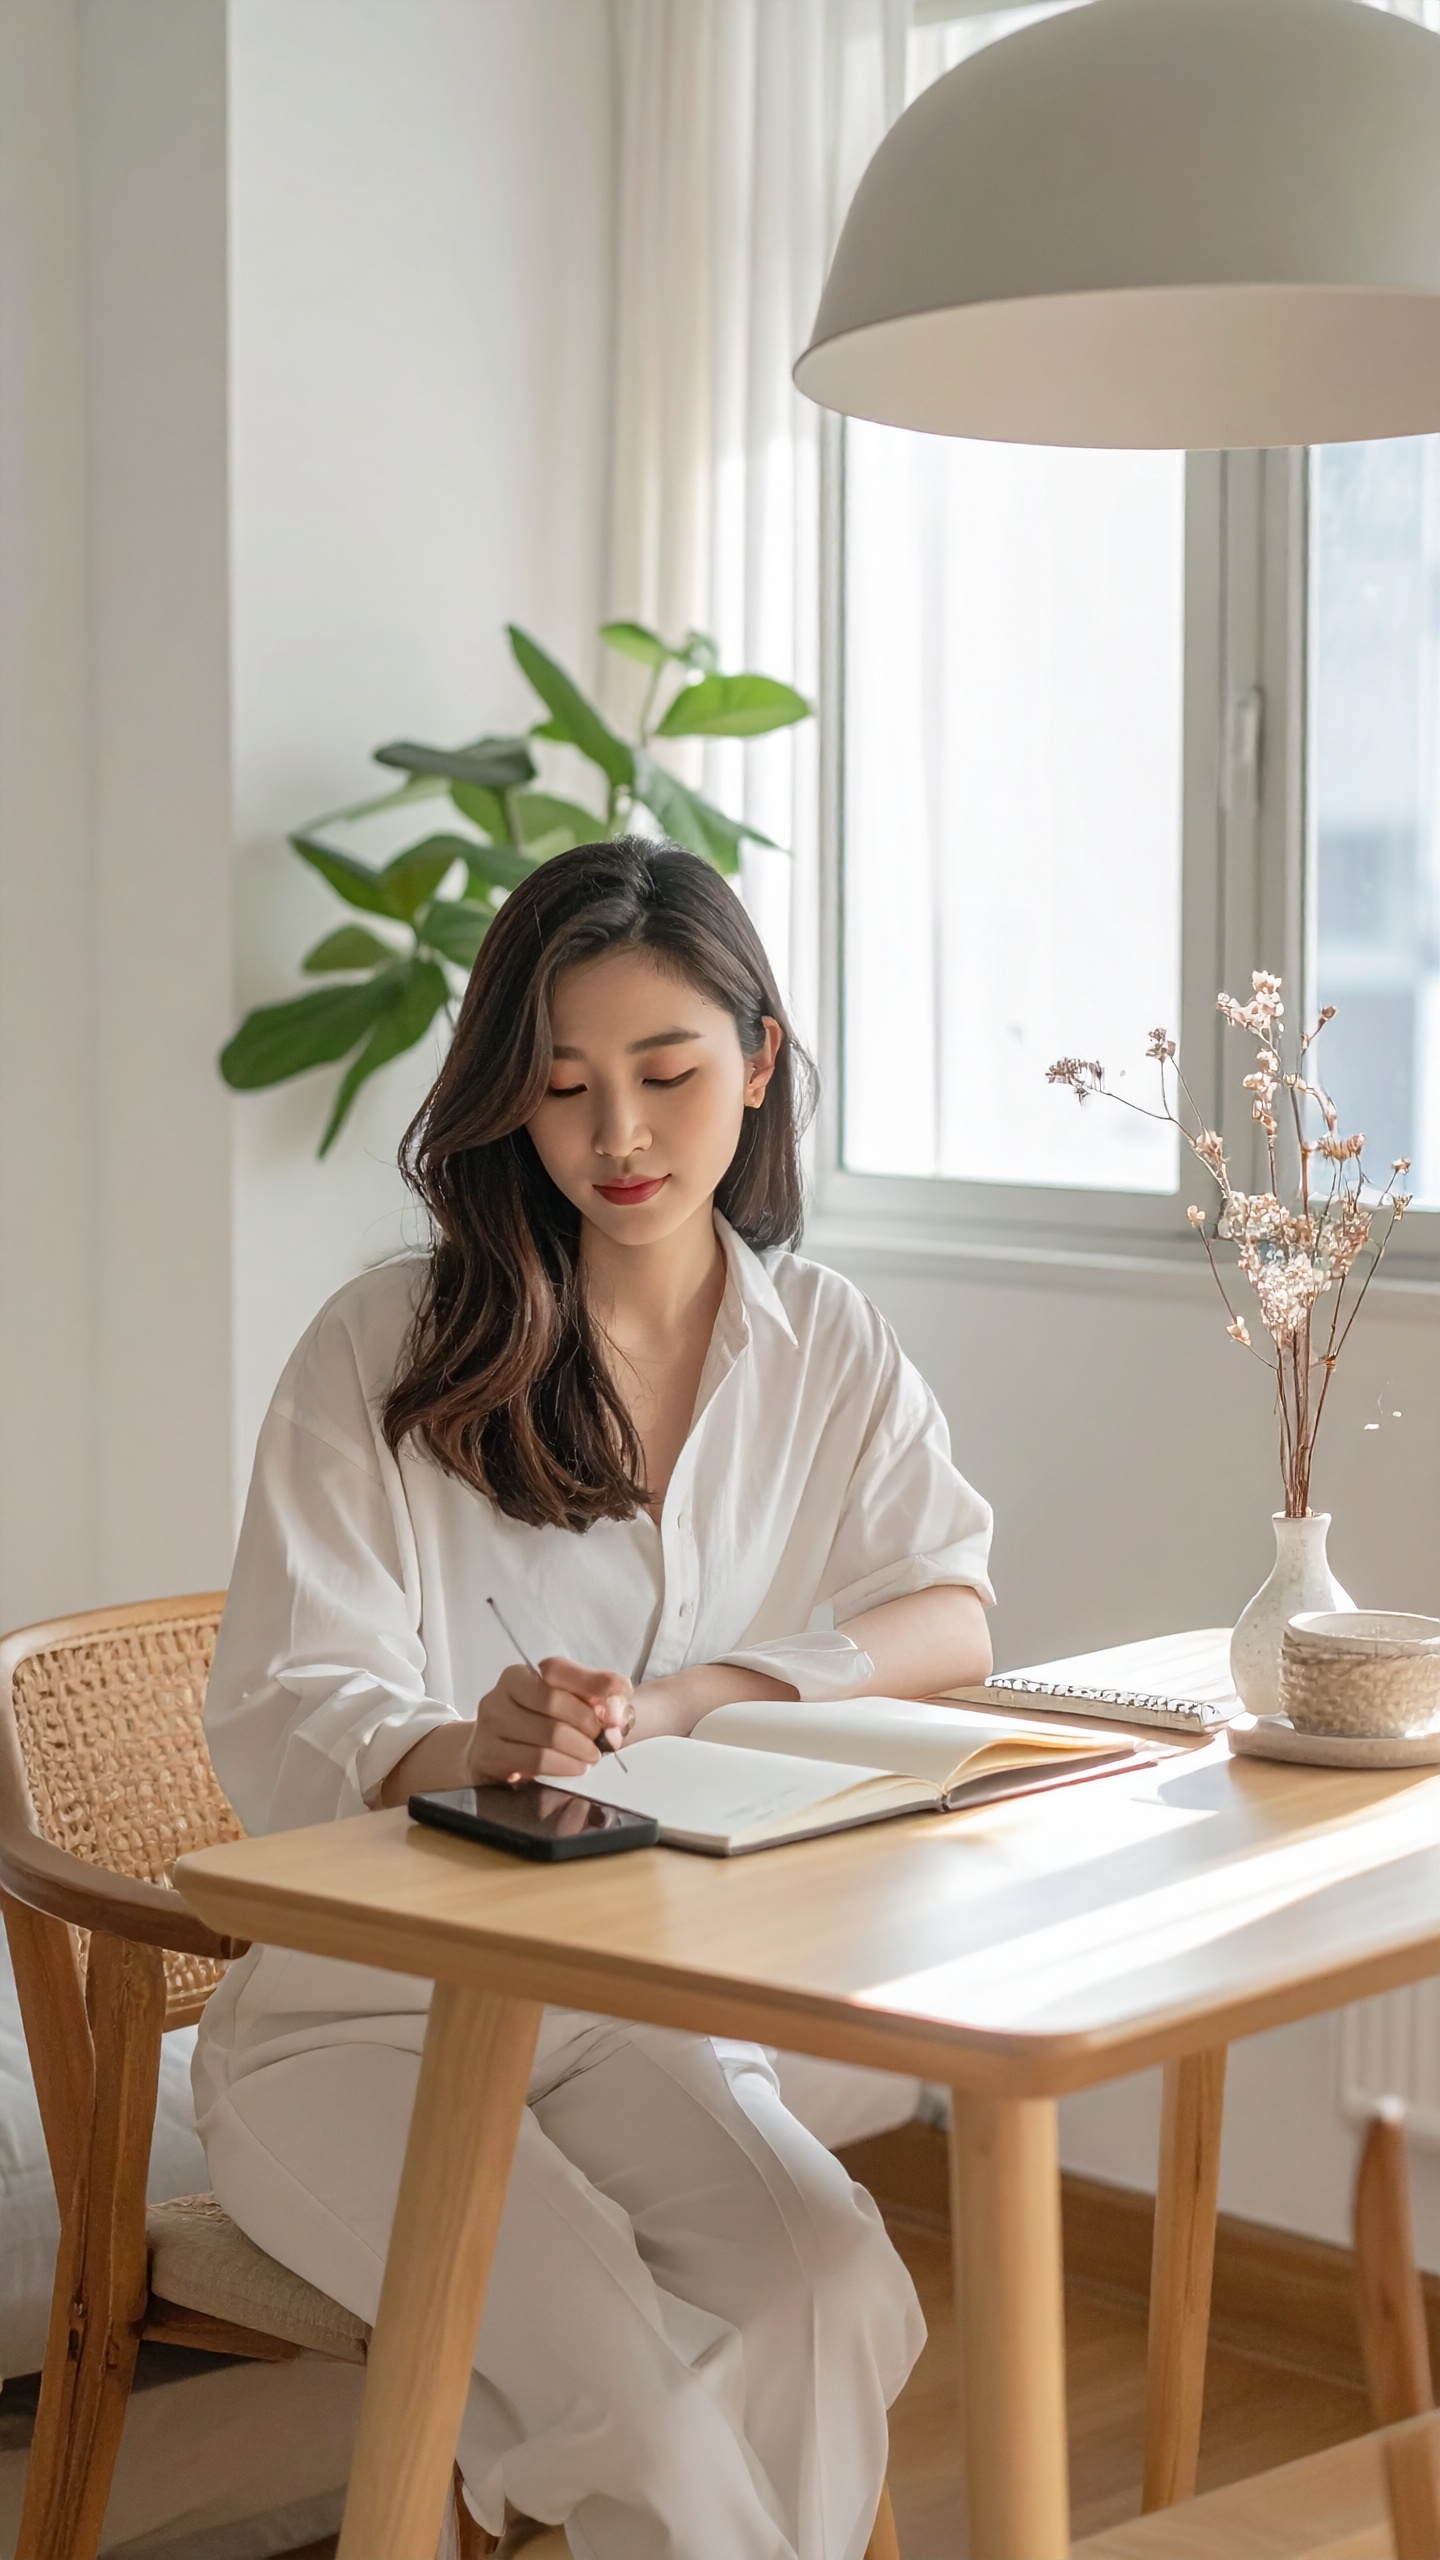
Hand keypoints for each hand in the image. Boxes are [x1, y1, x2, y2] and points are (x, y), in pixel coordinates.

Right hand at [466, 1655, 633, 1783]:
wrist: (497, 1755)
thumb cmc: (540, 1725)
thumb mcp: (570, 1705)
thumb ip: (599, 1700)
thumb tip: (616, 1714)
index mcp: (521, 1673)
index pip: (557, 1669)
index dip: (593, 1684)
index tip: (617, 1702)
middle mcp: (500, 1693)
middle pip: (553, 1701)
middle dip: (587, 1722)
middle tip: (602, 1738)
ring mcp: (491, 1724)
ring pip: (547, 1734)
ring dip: (580, 1748)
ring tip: (592, 1755)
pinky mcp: (490, 1754)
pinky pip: (535, 1759)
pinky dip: (564, 1765)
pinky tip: (576, 1767)